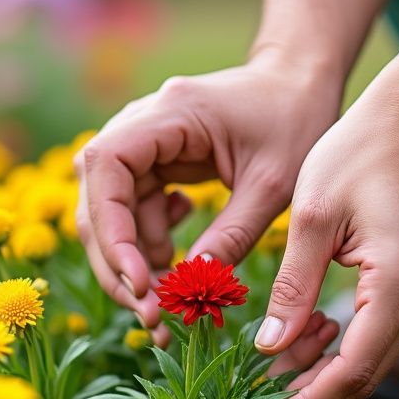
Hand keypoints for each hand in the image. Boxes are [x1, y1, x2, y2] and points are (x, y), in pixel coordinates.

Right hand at [74, 52, 339, 328]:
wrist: (300, 84)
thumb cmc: (295, 120)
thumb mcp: (274, 184)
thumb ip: (233, 233)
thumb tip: (191, 283)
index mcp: (170, 113)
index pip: (106, 166)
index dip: (111, 228)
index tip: (138, 280)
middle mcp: (142, 124)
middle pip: (98, 198)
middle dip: (117, 262)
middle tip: (149, 314)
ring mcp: (143, 145)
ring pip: (111, 214)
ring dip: (134, 262)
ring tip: (172, 300)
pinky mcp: (153, 164)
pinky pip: (134, 213)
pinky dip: (150, 246)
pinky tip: (181, 252)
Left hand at [254, 81, 398, 398]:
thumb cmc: (358, 154)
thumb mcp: (313, 218)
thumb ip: (293, 288)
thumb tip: (269, 349)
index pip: (353, 371)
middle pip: (366, 377)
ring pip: (371, 360)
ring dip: (323, 377)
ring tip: (270, 380)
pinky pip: (376, 335)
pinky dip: (338, 348)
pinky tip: (302, 339)